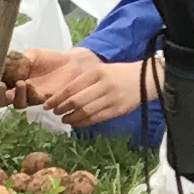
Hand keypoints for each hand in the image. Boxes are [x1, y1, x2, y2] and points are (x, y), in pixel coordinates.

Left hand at [2, 43, 145, 125]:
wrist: (146, 79)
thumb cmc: (119, 74)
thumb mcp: (101, 70)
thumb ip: (84, 81)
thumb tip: (62, 95)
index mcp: (97, 72)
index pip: (72, 87)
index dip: (57, 98)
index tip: (47, 105)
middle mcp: (103, 85)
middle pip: (76, 101)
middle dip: (62, 108)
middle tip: (54, 112)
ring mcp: (111, 98)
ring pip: (85, 112)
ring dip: (71, 118)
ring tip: (64, 119)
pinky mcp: (117, 110)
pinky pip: (96, 118)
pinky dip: (83, 122)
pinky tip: (76, 123)